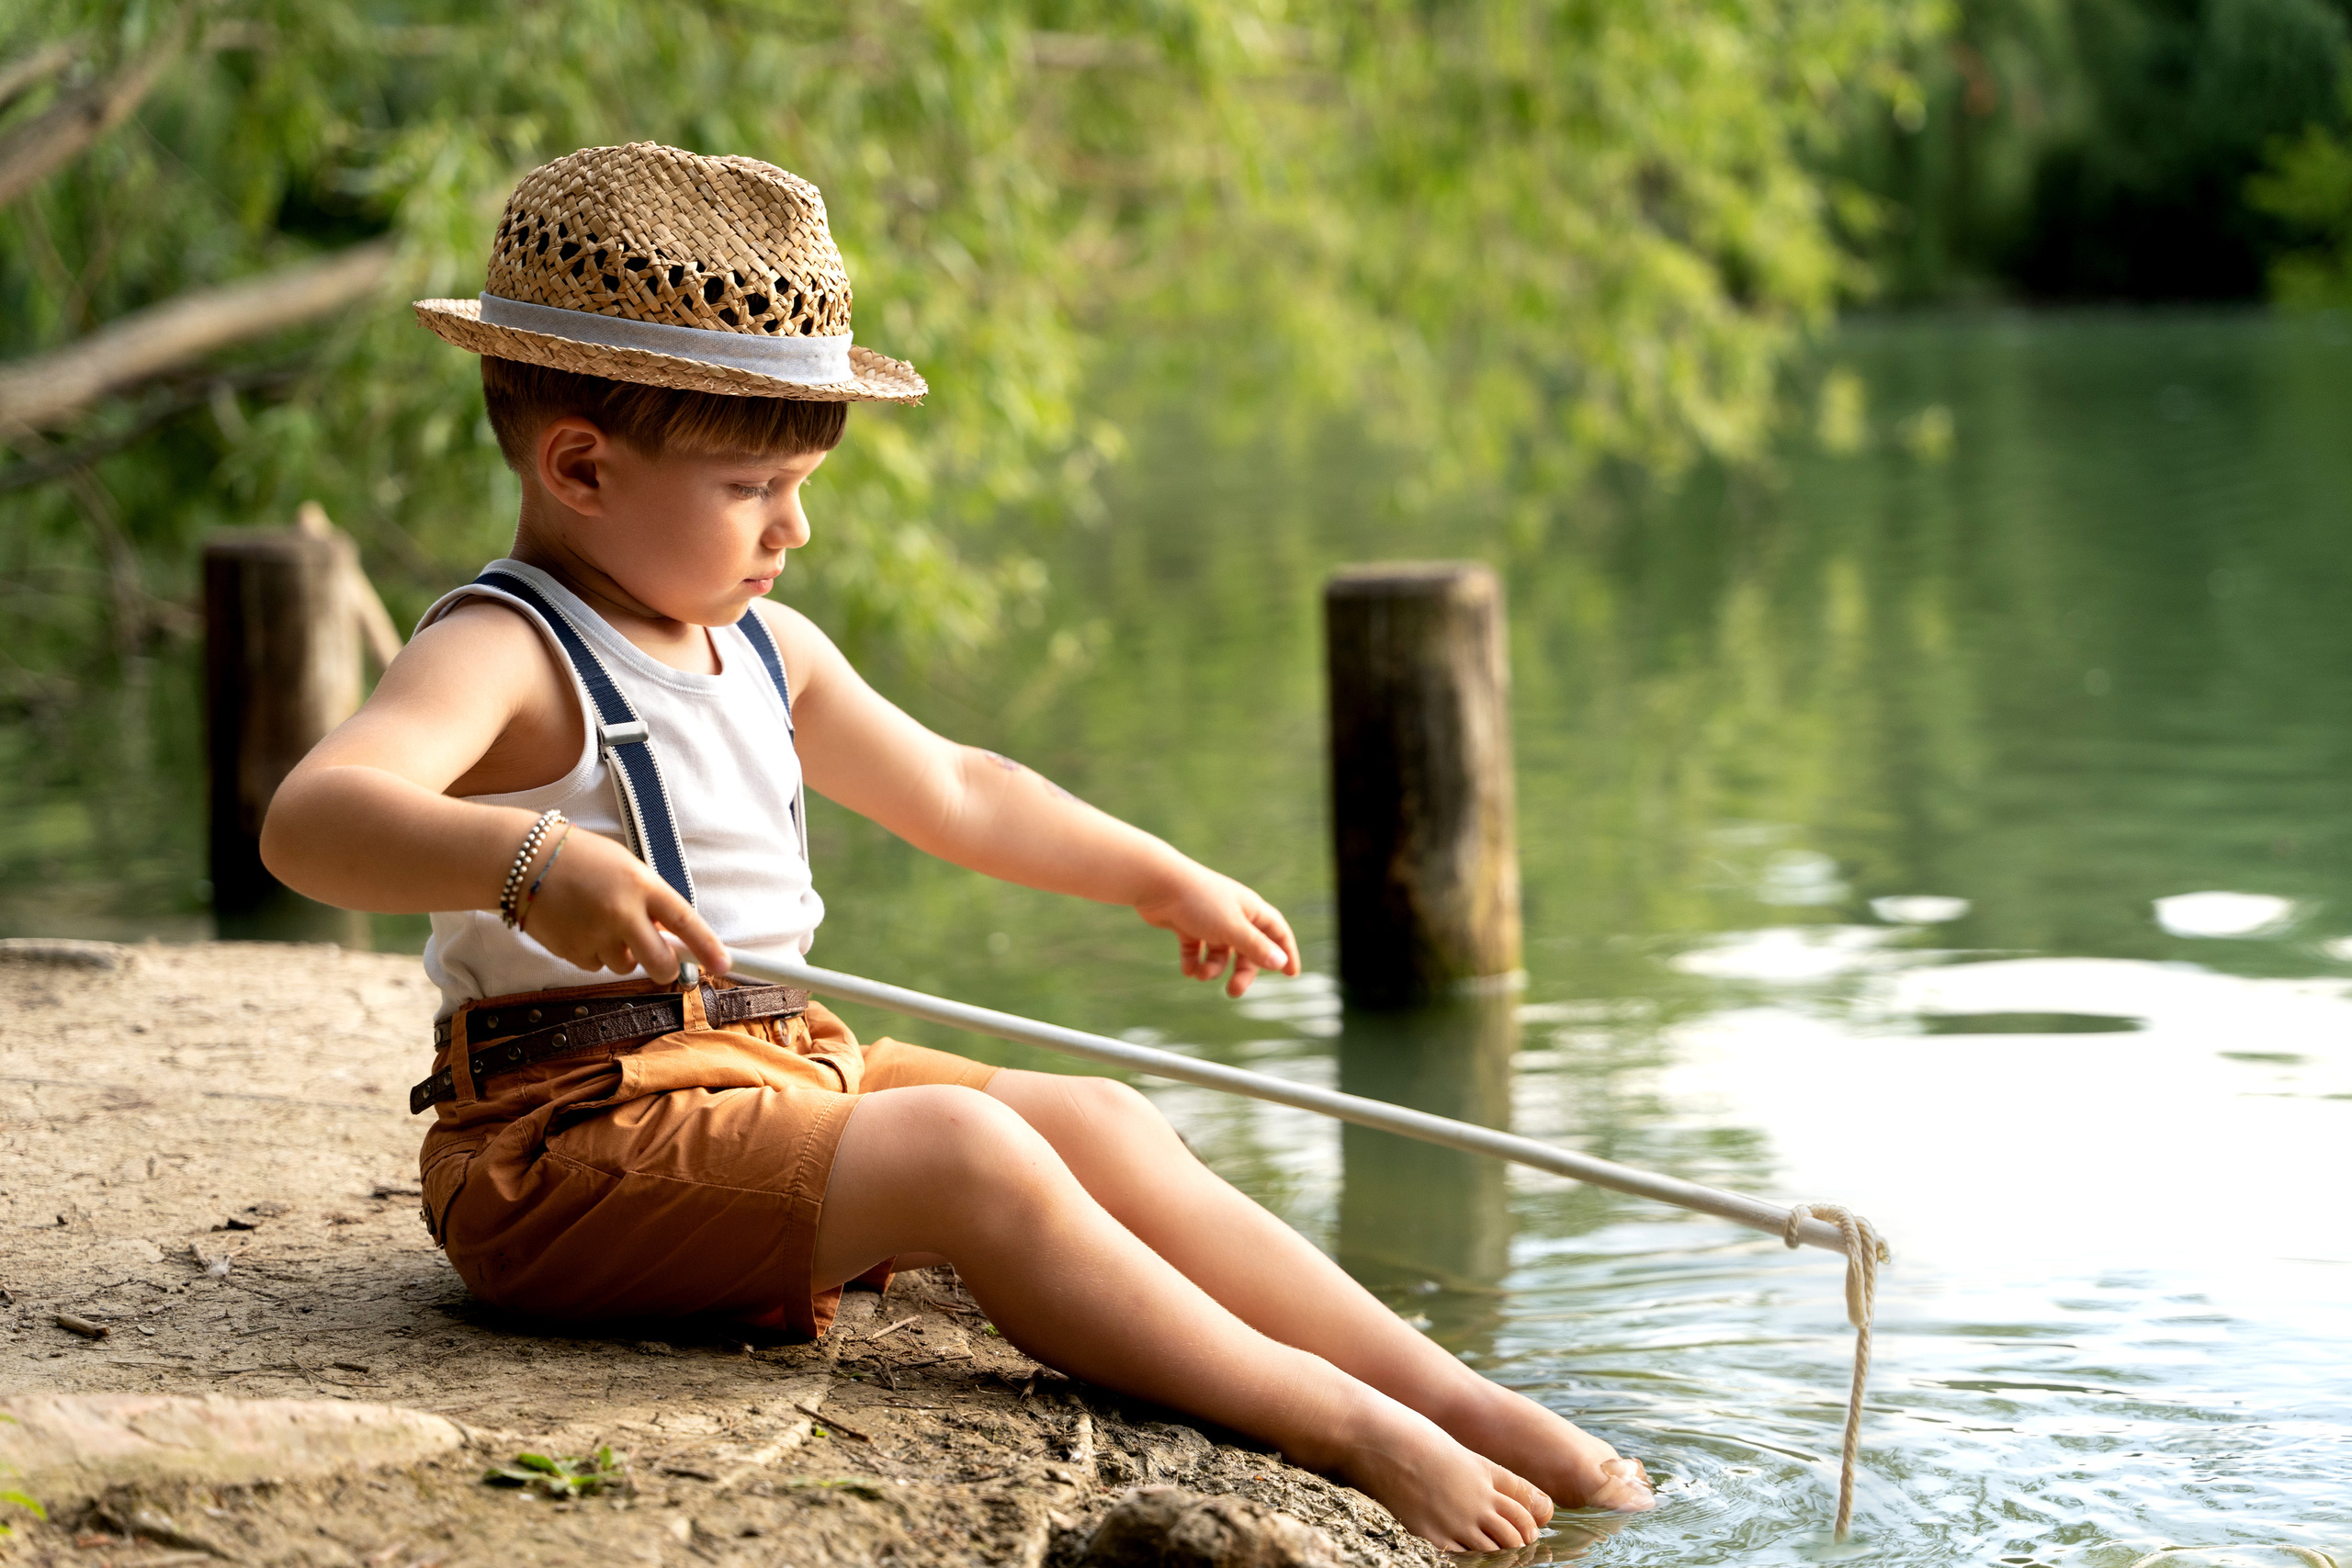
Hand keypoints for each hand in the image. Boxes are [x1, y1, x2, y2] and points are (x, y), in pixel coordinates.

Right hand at [511, 826, 728, 981]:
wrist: (521, 860)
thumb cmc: (581, 858)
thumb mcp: (626, 867)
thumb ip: (651, 900)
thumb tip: (674, 937)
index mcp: (641, 884)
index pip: (685, 922)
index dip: (708, 946)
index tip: (725, 963)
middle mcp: (621, 913)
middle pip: (660, 963)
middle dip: (666, 968)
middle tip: (662, 961)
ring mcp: (594, 935)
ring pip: (625, 966)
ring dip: (622, 953)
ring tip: (599, 920)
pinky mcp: (571, 951)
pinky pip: (595, 966)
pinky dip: (593, 952)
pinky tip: (578, 925)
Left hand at [1134, 863, 1299, 997]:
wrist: (1157, 884)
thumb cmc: (1199, 902)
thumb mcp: (1231, 928)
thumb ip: (1255, 947)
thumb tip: (1280, 963)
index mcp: (1250, 909)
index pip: (1276, 932)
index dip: (1286, 952)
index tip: (1291, 974)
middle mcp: (1232, 914)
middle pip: (1247, 950)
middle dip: (1242, 972)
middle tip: (1233, 992)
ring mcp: (1209, 920)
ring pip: (1220, 953)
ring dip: (1213, 968)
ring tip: (1200, 974)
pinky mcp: (1186, 924)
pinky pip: (1196, 950)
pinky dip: (1194, 962)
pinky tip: (1188, 969)